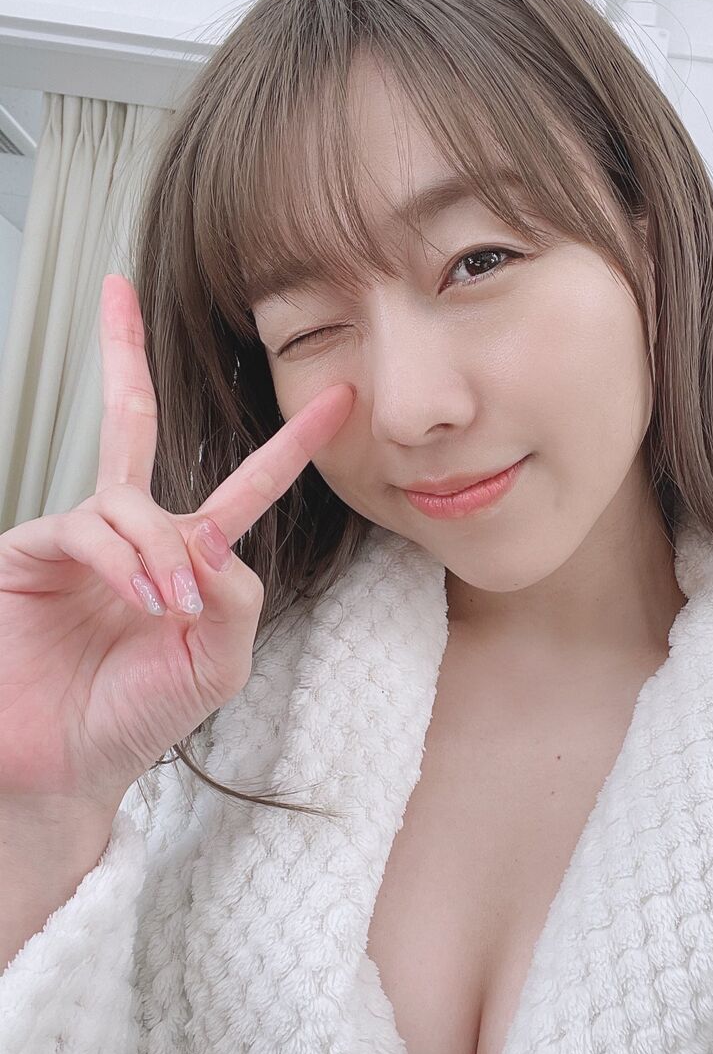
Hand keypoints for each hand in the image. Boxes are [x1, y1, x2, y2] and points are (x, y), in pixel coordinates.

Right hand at [0, 274, 353, 814]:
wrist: (64, 767)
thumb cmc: (137, 717)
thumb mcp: (216, 661)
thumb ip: (235, 595)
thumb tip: (211, 536)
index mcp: (187, 556)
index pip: (245, 485)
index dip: (290, 444)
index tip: (339, 397)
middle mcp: (130, 534)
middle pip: (130, 422)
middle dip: (121, 353)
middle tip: (115, 286)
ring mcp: (77, 539)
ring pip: (128, 498)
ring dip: (160, 549)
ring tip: (170, 606)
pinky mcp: (27, 552)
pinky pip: (88, 526)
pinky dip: (125, 560)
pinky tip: (141, 595)